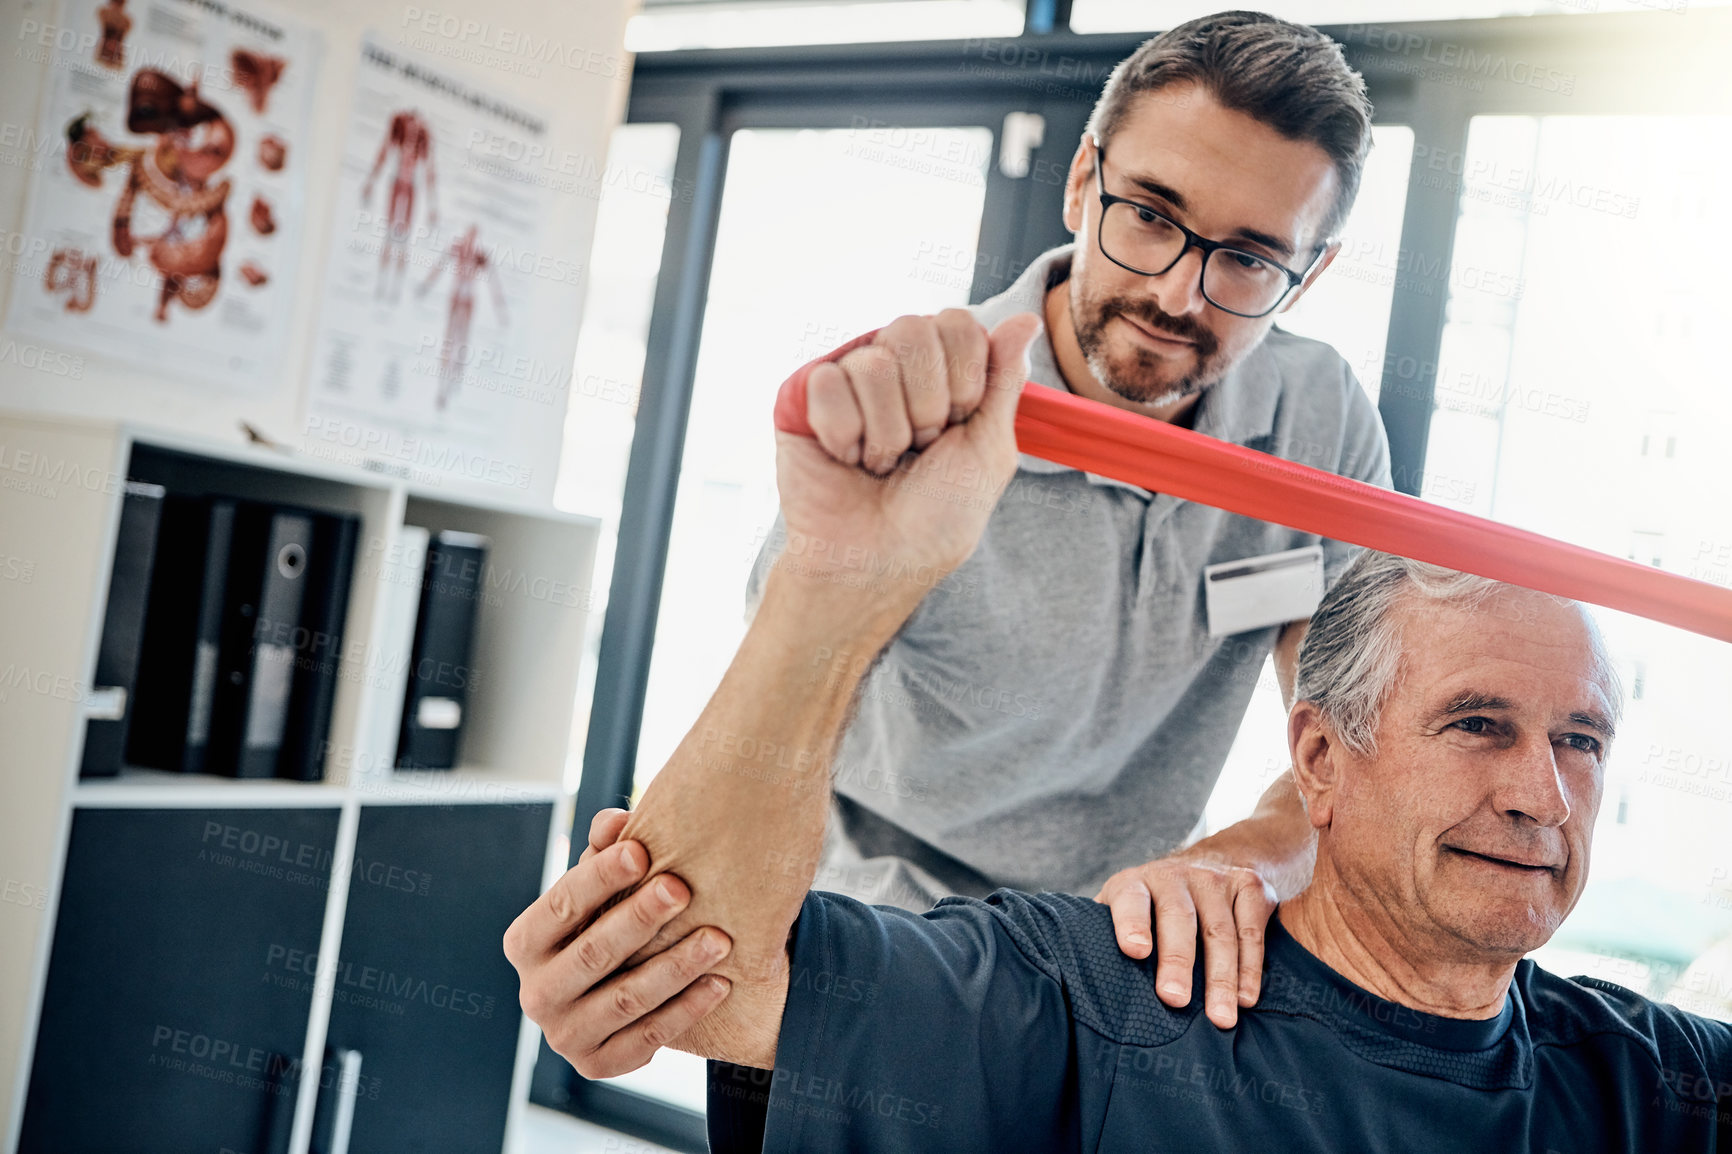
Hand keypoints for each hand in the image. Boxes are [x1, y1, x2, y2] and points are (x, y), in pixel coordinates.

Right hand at [504, 808, 733, 1077]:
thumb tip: (617, 820)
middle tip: (682, 889)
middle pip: (593, 953)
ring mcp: (563, 1036)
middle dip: (639, 919)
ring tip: (718, 939)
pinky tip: (720, 983)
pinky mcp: (597, 1065)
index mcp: (524, 943)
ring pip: (625, 998)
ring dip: (675, 966)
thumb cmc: (601, 923)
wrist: (604, 996)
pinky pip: (647, 1037)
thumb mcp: (597, 888)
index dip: (600, 878)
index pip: (560, 905)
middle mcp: (535, 994)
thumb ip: (603, 851)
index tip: (642, 852)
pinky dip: (686, 1010)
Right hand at [775, 311, 1040, 601]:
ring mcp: (847, 376)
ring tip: (880, 462)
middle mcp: (894, 363)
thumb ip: (1004, 380)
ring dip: (886, 433)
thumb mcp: (989, 449)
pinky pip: (828, 383)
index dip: (964, 379)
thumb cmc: (937, 516)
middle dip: (925, 406)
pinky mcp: (803, 396)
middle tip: (917, 447)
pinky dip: (844, 436)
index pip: (957, 324)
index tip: (957, 425)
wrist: (880, 560)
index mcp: (941, 369)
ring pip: (872, 364)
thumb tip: (1026, 320)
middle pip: (913, 332)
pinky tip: (846, 458)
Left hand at [1094, 851, 1278, 1029]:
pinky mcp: (1250, 886)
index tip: (1134, 951)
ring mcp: (1214, 879)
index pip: (1130, 900)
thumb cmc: (1152, 908)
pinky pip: (1252, 930)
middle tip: (1174, 1000)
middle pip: (1178, 917)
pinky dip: (1251, 968)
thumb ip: (1101, 938)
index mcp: (1134, 884)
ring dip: (1221, 977)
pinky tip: (1246, 999)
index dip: (1131, 923)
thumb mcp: (1121, 911)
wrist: (1208, 863)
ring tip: (1220, 1017)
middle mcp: (1174, 875)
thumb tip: (1075, 986)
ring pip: (1220, 930)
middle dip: (1177, 960)